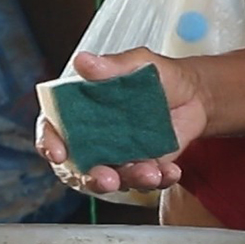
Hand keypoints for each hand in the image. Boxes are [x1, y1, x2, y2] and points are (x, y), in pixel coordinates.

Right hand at [36, 48, 210, 192]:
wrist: (195, 94)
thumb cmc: (159, 75)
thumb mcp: (139, 63)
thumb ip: (112, 66)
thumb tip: (83, 61)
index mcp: (81, 111)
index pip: (53, 130)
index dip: (50, 143)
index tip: (58, 153)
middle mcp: (93, 139)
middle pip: (78, 167)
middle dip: (90, 178)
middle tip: (107, 179)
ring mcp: (117, 157)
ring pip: (112, 179)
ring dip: (129, 180)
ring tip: (151, 172)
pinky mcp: (142, 168)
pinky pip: (144, 182)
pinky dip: (157, 180)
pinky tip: (170, 172)